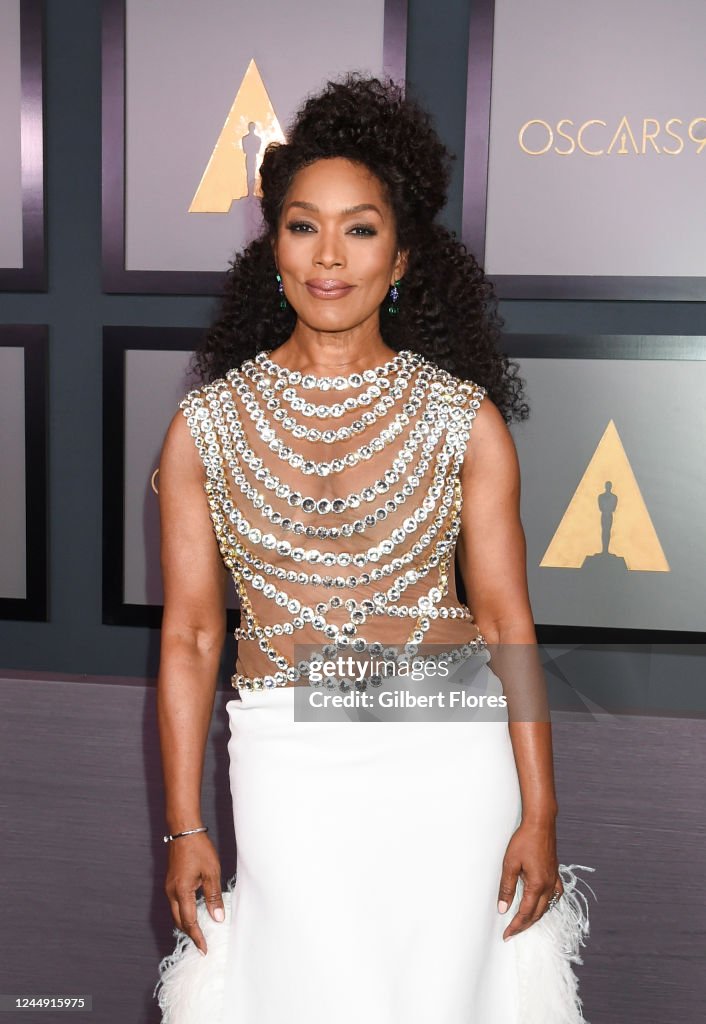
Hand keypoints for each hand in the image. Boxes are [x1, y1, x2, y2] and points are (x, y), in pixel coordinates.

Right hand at [164, 832, 224, 955]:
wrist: (184, 831)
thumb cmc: (199, 849)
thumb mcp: (211, 872)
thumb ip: (213, 897)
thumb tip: (217, 919)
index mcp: (182, 891)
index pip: (189, 922)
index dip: (197, 937)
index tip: (204, 950)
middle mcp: (172, 892)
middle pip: (180, 920)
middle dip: (190, 933)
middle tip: (202, 945)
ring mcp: (169, 887)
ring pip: (176, 912)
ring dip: (187, 923)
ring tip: (199, 932)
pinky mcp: (171, 882)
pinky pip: (176, 903)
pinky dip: (184, 912)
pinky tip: (194, 913)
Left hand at [496, 818, 561, 941]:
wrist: (541, 824)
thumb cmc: (524, 840)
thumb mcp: (510, 863)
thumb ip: (506, 888)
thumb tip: (502, 908)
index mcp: (537, 885)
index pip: (525, 913)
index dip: (515, 926)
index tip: (507, 935)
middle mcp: (548, 886)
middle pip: (537, 914)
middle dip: (524, 925)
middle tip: (512, 932)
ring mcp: (554, 880)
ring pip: (547, 907)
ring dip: (535, 917)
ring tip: (524, 922)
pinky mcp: (555, 873)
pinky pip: (554, 896)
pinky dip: (547, 905)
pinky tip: (542, 904)